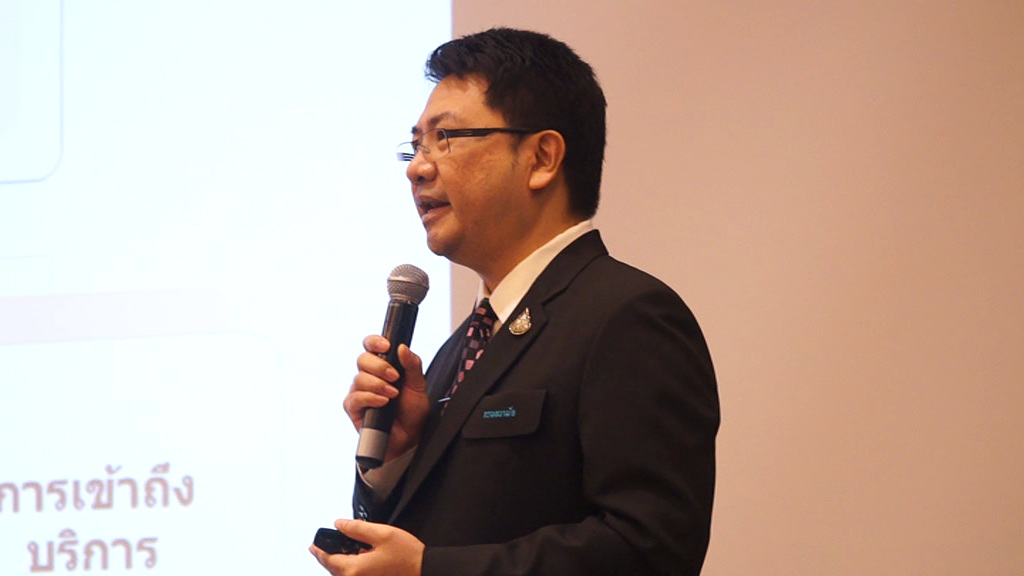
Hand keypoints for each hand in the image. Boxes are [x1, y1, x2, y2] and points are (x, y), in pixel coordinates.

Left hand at [309, 519, 423, 575]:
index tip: (312, 546)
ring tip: (341, 549)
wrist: (423, 570)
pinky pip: (353, 575)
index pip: (328, 559)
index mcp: (354, 569)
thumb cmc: (407, 555)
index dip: (319, 551)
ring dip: (339, 562)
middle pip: (334, 569)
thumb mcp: (381, 533)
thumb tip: (339, 525)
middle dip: (328, 556)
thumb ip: (357, 528)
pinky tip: (357, 557)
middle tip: (322, 546)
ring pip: (343, 573)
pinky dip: (350, 567)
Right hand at [343, 336, 429, 460]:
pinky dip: (371, 398)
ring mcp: (359, 391)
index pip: (370, 345)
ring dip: (379, 385)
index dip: (374, 342)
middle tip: (395, 378)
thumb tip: (402, 347)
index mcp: (382, 366)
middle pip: (362, 359)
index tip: (386, 346)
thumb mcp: (419, 385)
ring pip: (359, 378)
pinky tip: (383, 403)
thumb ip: (412, 364)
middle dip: (380, 367)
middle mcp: (368, 376)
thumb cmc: (412, 411)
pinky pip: (356, 397)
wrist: (410, 437)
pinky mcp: (353, 408)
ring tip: (393, 395)